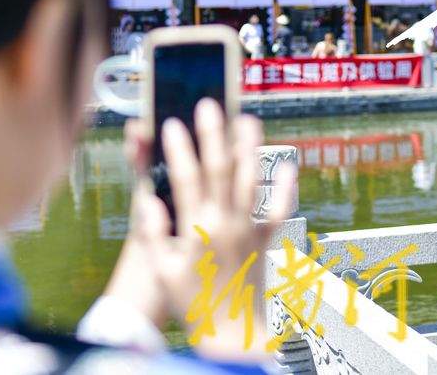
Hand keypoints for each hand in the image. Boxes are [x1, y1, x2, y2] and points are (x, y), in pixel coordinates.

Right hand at [107, 99, 294, 360]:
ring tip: (247, 118)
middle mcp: (224, 222)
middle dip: (212, 133)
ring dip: (249, 147)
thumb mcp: (162, 270)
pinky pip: (279, 209)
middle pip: (219, 169)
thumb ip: (153, 233)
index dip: (176, 149)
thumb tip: (148, 200)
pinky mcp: (266, 240)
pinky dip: (285, 186)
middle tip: (209, 104)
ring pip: (251, 179)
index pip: (184, 178)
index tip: (169, 123)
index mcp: (195, 229)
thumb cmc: (191, 303)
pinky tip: (288, 163)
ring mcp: (248, 229)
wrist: (231, 334)